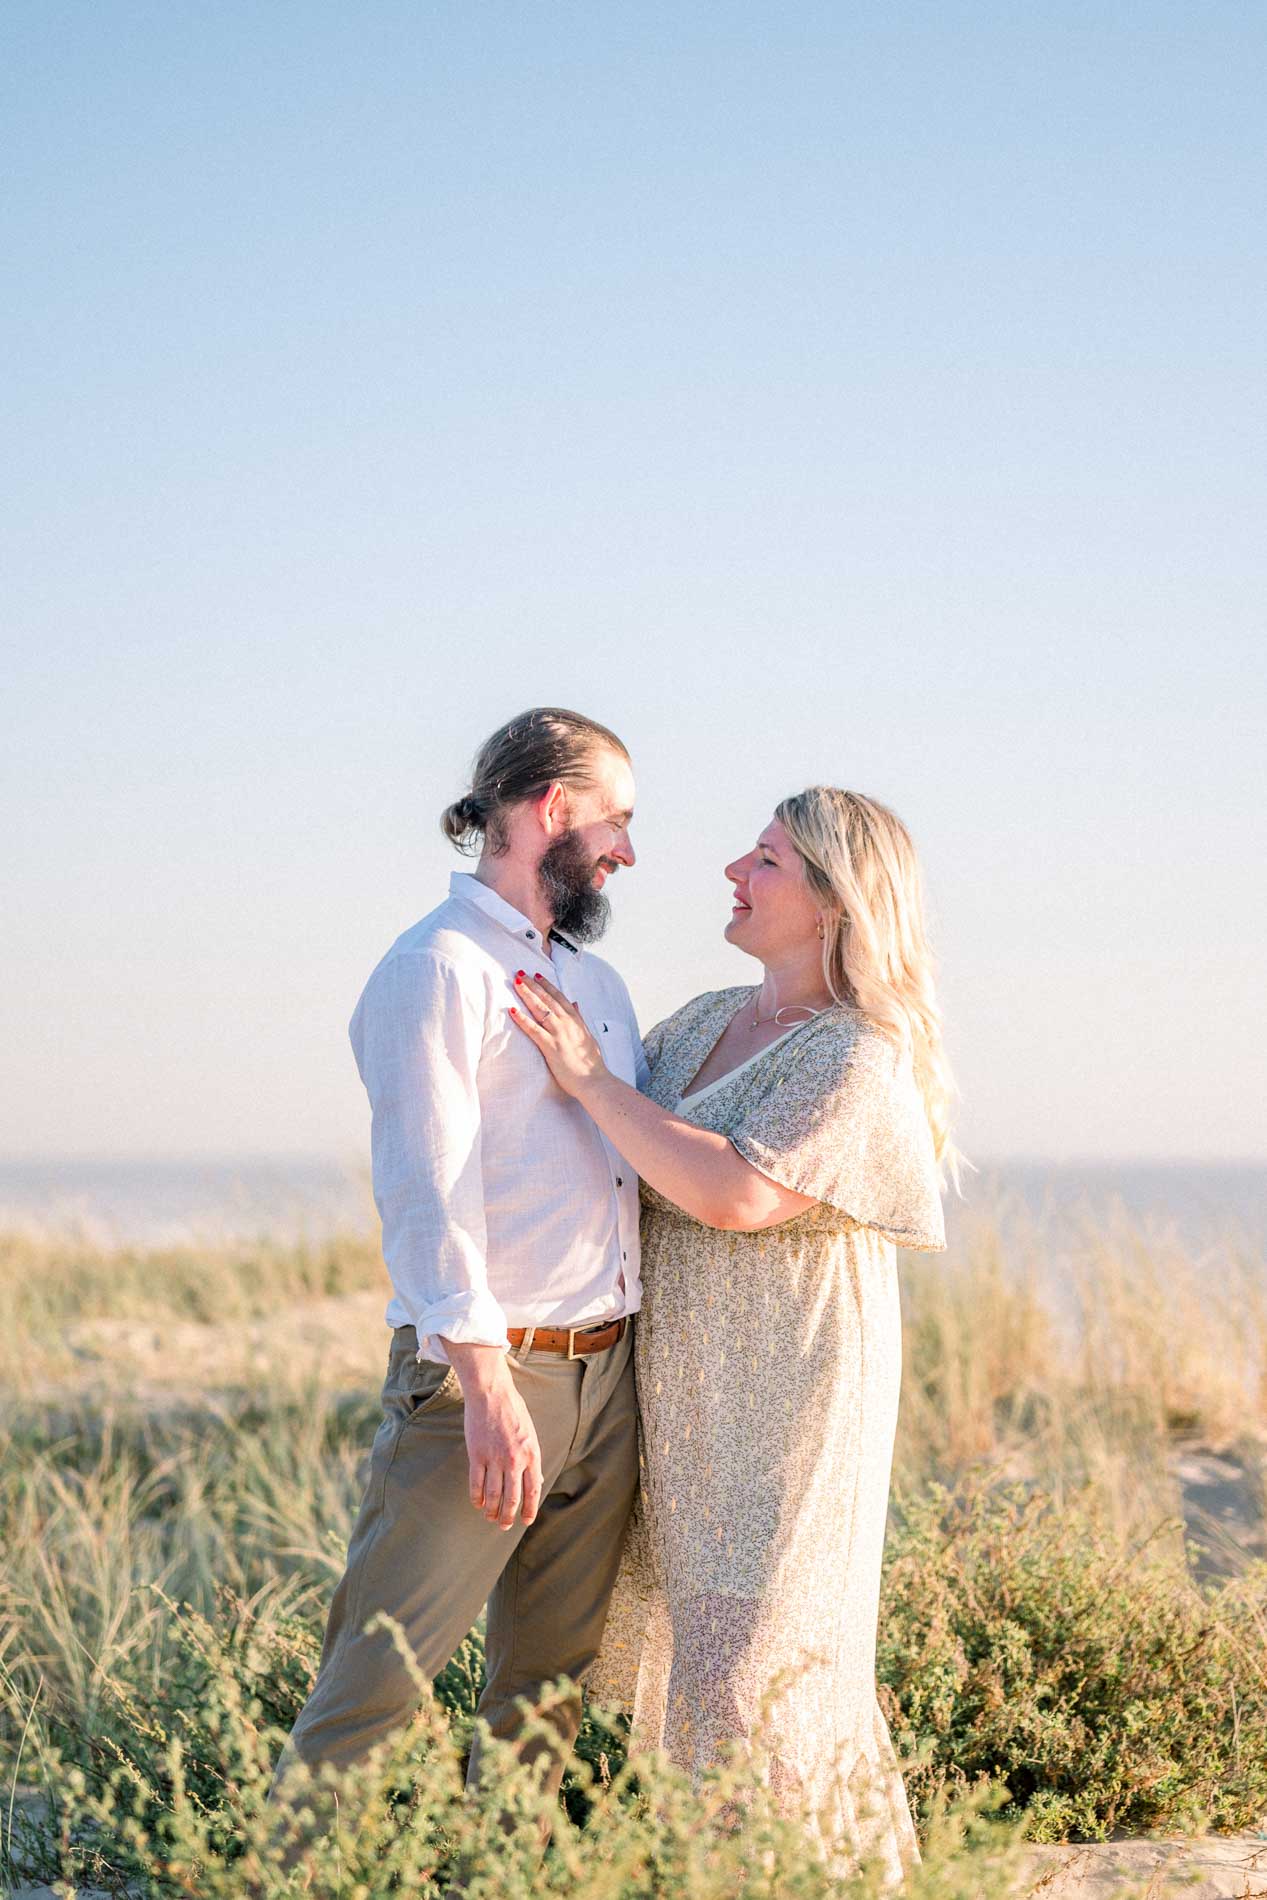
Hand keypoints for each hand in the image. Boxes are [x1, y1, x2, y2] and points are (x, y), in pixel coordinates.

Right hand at [444, 1342, 542, 1529]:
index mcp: (532, 1454)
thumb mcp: (531, 1434)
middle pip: (512, 1498)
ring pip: (493, 1495)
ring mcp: (495, 1458)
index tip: (526, 1521)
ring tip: (490, 1518)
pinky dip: (476, 1498)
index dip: (530, 1510)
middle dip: (509, 1517)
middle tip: (505, 1526)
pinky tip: (477, 1504)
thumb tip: (538, 1481)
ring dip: (492, 1511)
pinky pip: (476, 1484)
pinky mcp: (477, 1454)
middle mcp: (514, 1460)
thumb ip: (533, 1459)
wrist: (491, 1393)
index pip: (533, 1490)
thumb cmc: (513, 1411)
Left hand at [509, 970, 609, 1099]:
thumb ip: (580, 1019)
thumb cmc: (591, 1063)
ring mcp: (559, 1034)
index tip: (537, 975)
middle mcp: (567, 1023)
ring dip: (527, 995)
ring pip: (540, 1009)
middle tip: (520, 973)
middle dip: (533, 985)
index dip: (547, 985)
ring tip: (516, 983)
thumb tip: (576, 1003)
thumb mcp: (587, 1036)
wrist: (594, 1080)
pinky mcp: (551, 1047)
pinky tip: (512, 1010)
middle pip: (547, 999)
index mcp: (576, 1021)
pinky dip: (522, 1019)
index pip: (560, 998)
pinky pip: (533, 1030)